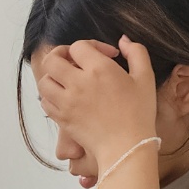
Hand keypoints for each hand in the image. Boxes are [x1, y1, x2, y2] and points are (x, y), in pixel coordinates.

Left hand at [37, 36, 157, 169]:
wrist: (126, 147)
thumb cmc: (138, 113)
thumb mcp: (145, 77)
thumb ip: (136, 52)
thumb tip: (122, 41)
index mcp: (99, 69)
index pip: (78, 46)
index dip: (91, 45)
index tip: (105, 55)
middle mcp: (78, 83)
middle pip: (52, 60)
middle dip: (60, 55)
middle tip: (72, 60)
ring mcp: (66, 102)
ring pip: (44, 81)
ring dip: (53, 77)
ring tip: (66, 79)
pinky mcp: (61, 119)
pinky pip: (45, 102)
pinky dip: (51, 96)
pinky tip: (65, 97)